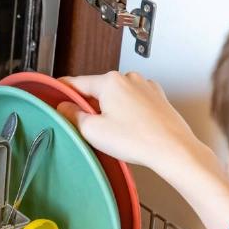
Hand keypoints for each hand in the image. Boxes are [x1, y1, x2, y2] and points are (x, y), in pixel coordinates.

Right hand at [58, 71, 228, 228]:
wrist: (173, 149)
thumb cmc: (138, 140)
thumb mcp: (93, 131)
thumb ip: (72, 116)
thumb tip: (64, 107)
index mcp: (110, 81)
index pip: (76, 83)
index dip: (62, 90)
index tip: (55, 94)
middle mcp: (128, 78)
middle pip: (97, 90)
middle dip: (89, 106)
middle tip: (87, 128)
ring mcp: (145, 87)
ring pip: (116, 96)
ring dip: (109, 110)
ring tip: (113, 133)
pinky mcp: (156, 98)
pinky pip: (132, 102)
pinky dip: (126, 113)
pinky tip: (128, 130)